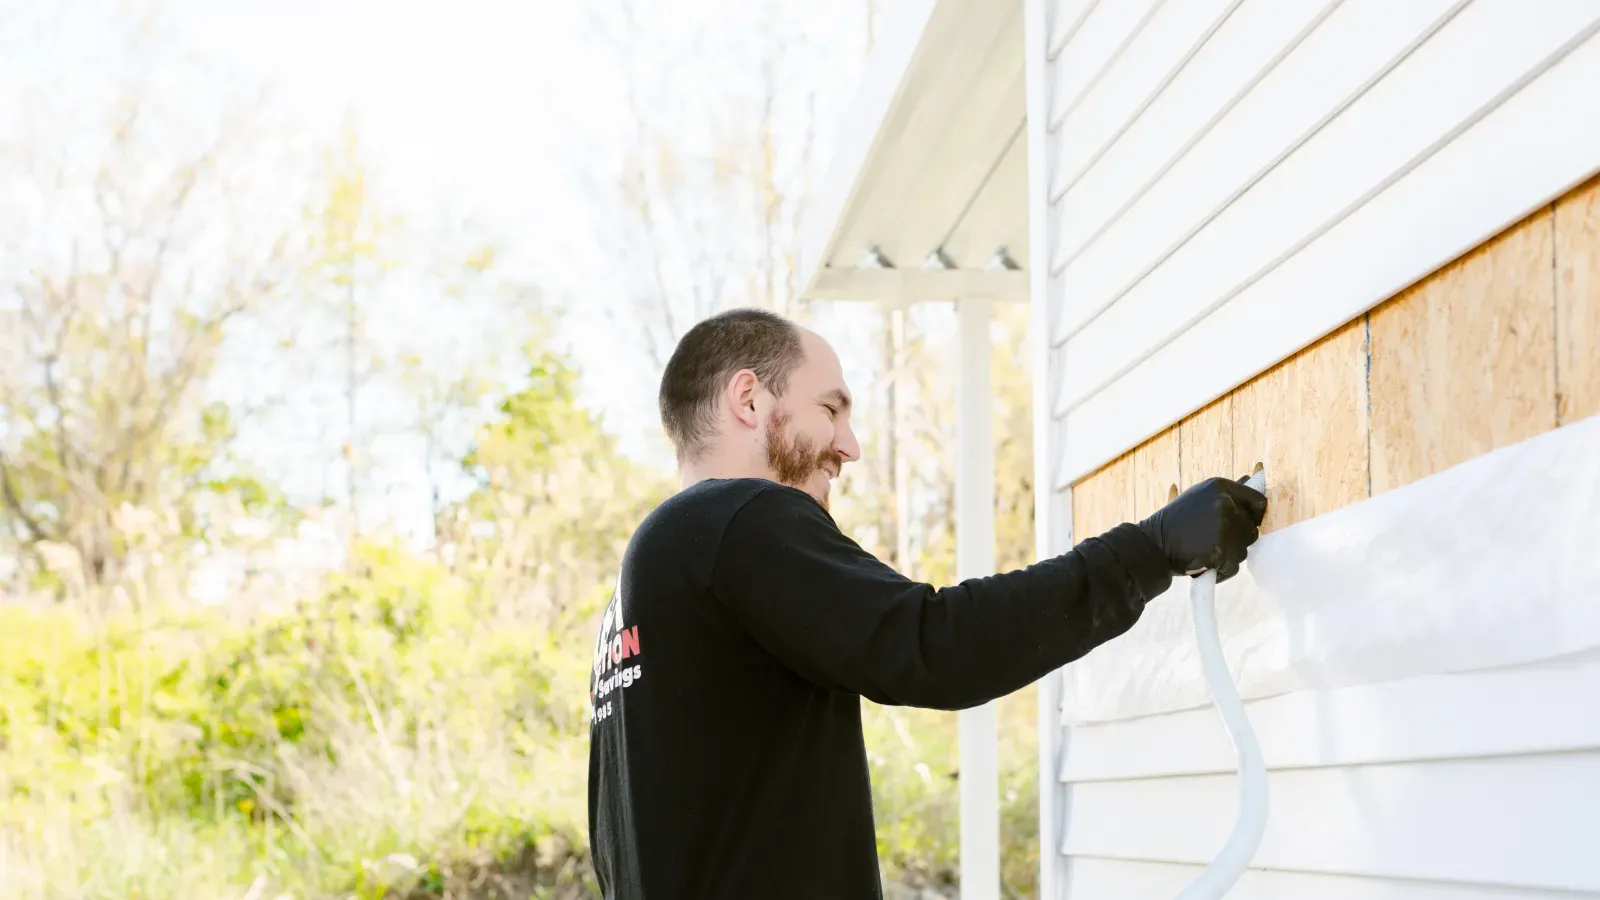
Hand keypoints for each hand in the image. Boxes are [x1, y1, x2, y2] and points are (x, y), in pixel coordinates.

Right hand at [1136, 475, 1267, 582]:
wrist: (1151, 545)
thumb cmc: (1175, 523)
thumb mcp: (1199, 498)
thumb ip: (1226, 493)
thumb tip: (1251, 479)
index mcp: (1220, 486)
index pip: (1258, 503)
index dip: (1252, 518)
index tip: (1239, 526)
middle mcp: (1224, 503)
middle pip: (1251, 531)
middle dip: (1236, 540)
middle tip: (1211, 540)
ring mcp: (1222, 526)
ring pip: (1243, 551)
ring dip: (1227, 557)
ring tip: (1204, 551)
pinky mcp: (1219, 549)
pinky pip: (1233, 566)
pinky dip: (1221, 570)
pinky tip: (1204, 563)